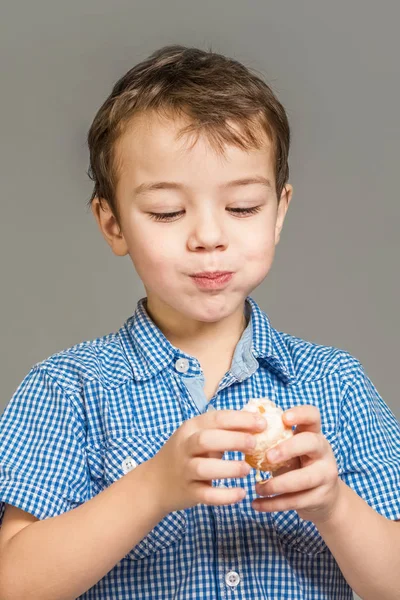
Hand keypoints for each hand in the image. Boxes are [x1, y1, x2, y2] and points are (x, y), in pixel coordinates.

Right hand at [148, 409, 267, 514]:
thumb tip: (258, 423)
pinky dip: (224, 496)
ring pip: (204, 468)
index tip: (262, 423)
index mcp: (191, 428)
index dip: (241, 419)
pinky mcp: (188, 492)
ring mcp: (184, 470)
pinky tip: (241, 494)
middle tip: (254, 444)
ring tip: (247, 469)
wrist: (155, 483)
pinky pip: (206, 495)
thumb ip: (223, 430)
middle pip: (207, 440)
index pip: (216, 418)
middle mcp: (185, 447)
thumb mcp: (198, 436)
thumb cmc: (187, 455)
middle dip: (233, 440)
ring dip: (228, 468)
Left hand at [252, 405, 340, 524]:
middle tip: (267, 457)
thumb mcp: (290, 449)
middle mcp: (323, 451)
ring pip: (304, 478)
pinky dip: (273, 504)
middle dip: (288, 448)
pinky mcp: (321, 497)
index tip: (284, 418)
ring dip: (276, 484)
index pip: (313, 416)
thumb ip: (274, 440)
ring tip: (257, 487)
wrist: (323, 497)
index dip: (301, 414)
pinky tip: (257, 504)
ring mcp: (325, 474)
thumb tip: (241, 430)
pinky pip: (296, 501)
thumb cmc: (298, 465)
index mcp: (313, 434)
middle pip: (311, 443)